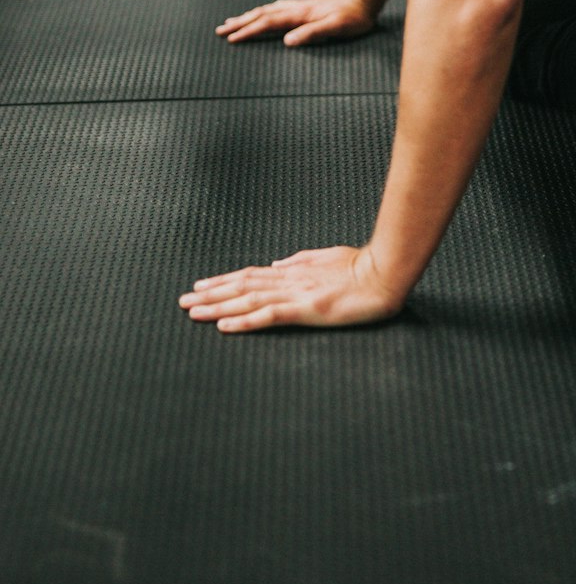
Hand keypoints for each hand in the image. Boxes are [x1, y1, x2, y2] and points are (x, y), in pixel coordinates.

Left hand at [179, 245, 403, 331]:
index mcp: (295, 271)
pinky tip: (224, 326)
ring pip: (248, 300)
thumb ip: (301, 261)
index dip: (224, 281)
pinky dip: (244, 321)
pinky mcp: (306, 309)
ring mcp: (296, 294)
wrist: (385, 273)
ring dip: (217, 307)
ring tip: (193, 312)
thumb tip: (277, 264)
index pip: (251, 276)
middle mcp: (289, 281)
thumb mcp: (328, 257)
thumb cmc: (363, 267)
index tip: (201, 286)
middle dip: (210, 294)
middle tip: (183, 301)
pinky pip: (268, 317)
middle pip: (242, 287)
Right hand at [216, 0, 378, 45]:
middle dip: (240, 23)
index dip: (248, 31)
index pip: (267, 23)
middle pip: (261, 15)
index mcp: (299, 14)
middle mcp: (295, 8)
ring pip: (266, 11)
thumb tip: (287, 41)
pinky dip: (262, 13)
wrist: (363, 0)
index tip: (231, 39)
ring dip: (248, 17)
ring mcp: (298, 7)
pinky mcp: (303, 8)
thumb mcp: (336, 28)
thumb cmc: (353, 18)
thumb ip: (312, 33)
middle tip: (220, 30)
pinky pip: (275, 10)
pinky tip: (261, 14)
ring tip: (232, 22)